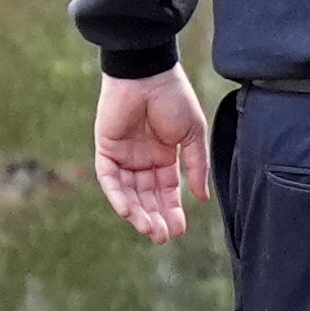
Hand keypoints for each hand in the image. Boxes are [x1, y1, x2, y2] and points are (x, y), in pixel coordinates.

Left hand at [92, 67, 212, 241]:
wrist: (148, 73)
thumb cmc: (174, 97)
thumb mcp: (193, 135)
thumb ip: (196, 166)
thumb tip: (202, 198)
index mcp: (165, 155)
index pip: (167, 190)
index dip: (173, 210)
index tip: (179, 230)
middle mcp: (143, 158)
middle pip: (147, 196)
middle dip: (155, 217)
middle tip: (162, 237)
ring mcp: (124, 154)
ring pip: (129, 192)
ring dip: (137, 212)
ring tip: (149, 229)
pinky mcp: (106, 149)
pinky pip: (109, 178)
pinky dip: (117, 195)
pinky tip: (129, 212)